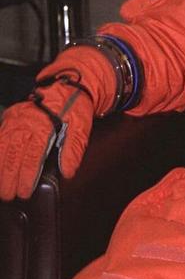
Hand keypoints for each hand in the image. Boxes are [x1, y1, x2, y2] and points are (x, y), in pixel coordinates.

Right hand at [0, 46, 115, 200]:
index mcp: (43, 126)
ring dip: (0, 167)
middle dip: (9, 177)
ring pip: (2, 147)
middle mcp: (25, 123)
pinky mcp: (10, 117)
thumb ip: (74, 149)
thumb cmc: (75, 105)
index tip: (24, 192)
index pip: (32, 157)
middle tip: (7, 195)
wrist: (67, 84)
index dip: (27, 176)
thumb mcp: (81, 125)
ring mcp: (15, 119)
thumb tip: (68, 171)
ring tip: (0, 184)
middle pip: (13, 155)